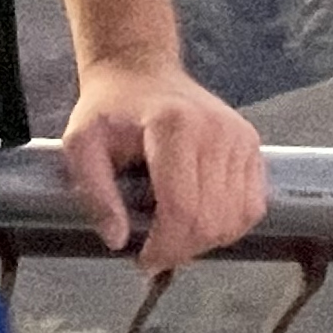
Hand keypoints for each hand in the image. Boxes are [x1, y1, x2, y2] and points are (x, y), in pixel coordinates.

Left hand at [59, 55, 267, 276]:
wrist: (140, 71)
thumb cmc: (110, 108)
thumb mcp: (81, 143)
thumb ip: (94, 192)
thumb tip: (117, 238)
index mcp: (174, 125)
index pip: (182, 208)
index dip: (165, 246)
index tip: (143, 260)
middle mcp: (216, 130)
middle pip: (211, 219)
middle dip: (182, 250)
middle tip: (156, 254)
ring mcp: (240, 137)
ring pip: (235, 218)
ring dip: (205, 242)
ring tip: (175, 237)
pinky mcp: (251, 145)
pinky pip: (251, 205)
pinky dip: (228, 226)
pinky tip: (200, 222)